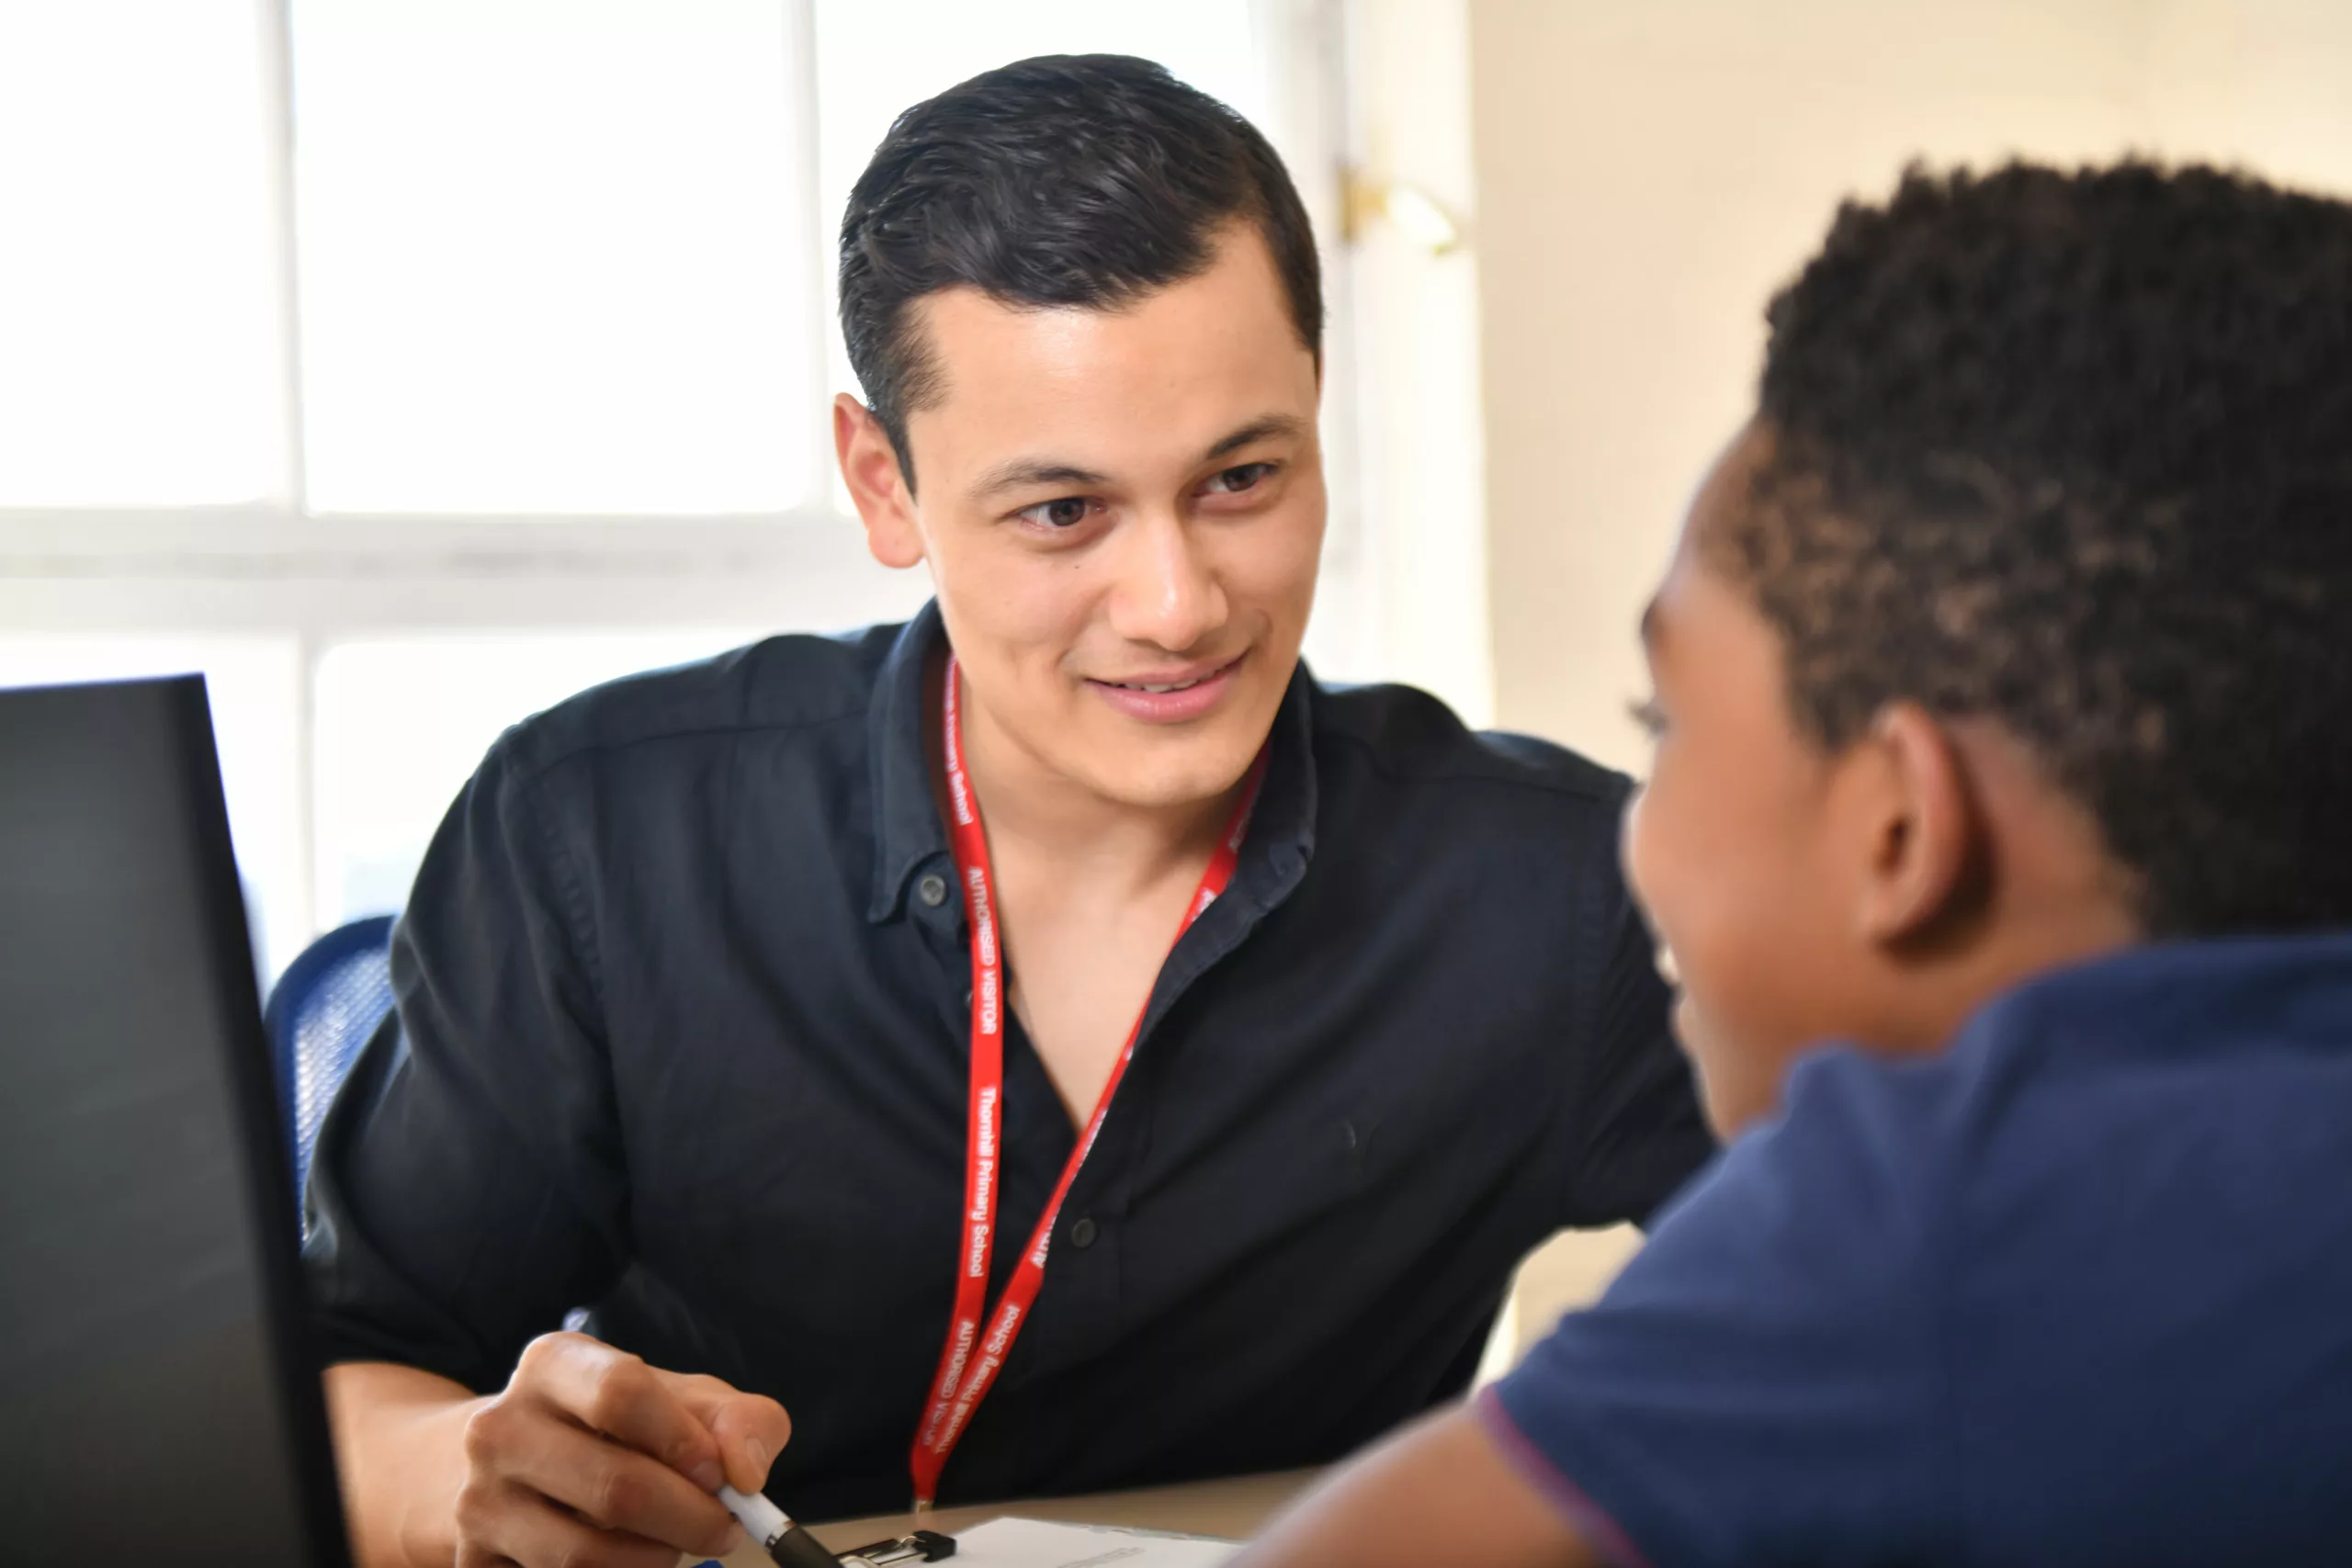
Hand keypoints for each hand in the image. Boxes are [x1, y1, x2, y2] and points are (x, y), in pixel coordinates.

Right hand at [453, 1331, 791, 1567]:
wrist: (507, 1466)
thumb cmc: (616, 1427)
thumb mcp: (678, 1400)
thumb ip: (736, 1420)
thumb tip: (748, 1473)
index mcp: (553, 1364)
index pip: (621, 1393)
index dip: (684, 1440)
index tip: (722, 1474)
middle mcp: (500, 1427)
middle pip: (613, 1486)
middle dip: (691, 1518)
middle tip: (724, 1528)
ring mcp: (477, 1499)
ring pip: (585, 1554)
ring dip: (655, 1560)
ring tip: (675, 1544)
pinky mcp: (473, 1561)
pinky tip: (626, 1560)